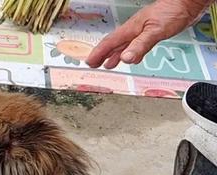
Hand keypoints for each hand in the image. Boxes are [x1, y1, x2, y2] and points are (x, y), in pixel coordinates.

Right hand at [86, 0, 209, 68]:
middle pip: (113, 44)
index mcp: (131, 29)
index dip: (98, 53)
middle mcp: (134, 30)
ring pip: (123, 45)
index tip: (90, 62)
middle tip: (93, 64)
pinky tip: (131, 57)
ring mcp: (141, 31)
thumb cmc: (173, 12)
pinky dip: (129, 53)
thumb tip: (125, 58)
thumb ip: (140, 45)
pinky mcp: (150, 33)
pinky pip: (134, 45)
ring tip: (108, 64)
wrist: (187, 2)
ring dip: (114, 55)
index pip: (110, 43)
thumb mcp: (156, 31)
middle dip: (102, 54)